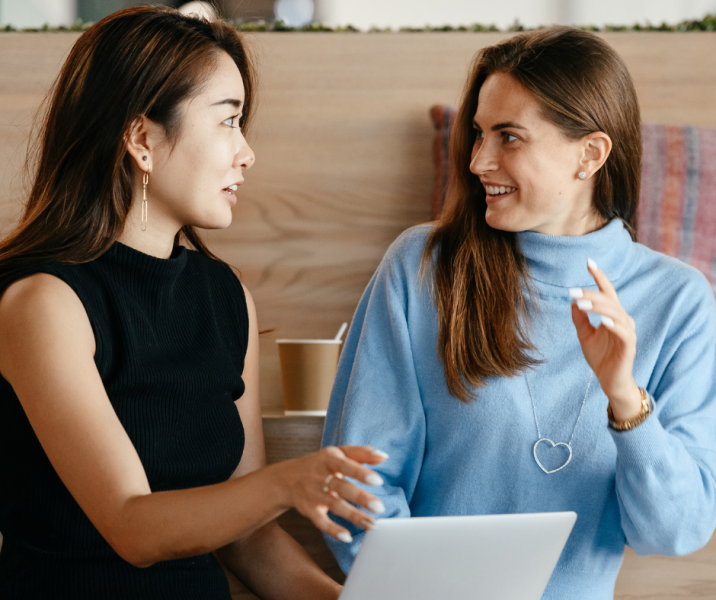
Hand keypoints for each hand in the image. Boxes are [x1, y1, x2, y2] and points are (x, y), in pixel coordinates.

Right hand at [280, 445, 387, 542]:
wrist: (287, 478)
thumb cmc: (321, 464)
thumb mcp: (337, 453)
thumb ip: (360, 453)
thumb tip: (383, 456)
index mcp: (329, 459)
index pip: (346, 465)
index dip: (361, 473)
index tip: (378, 481)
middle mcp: (320, 476)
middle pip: (342, 487)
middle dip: (361, 498)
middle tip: (379, 507)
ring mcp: (313, 494)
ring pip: (335, 506)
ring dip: (354, 516)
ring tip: (372, 524)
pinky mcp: (309, 510)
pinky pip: (320, 522)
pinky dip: (333, 530)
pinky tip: (347, 537)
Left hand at [570, 259, 641, 419]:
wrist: (609, 381)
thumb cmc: (600, 358)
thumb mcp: (585, 336)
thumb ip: (580, 319)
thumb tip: (573, 301)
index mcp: (613, 315)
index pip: (607, 292)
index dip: (599, 276)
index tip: (588, 262)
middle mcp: (623, 320)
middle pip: (609, 300)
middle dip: (591, 294)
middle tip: (573, 291)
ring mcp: (627, 332)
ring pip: (616, 313)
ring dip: (599, 307)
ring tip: (581, 303)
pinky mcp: (629, 346)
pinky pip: (624, 332)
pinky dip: (614, 324)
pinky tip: (603, 320)